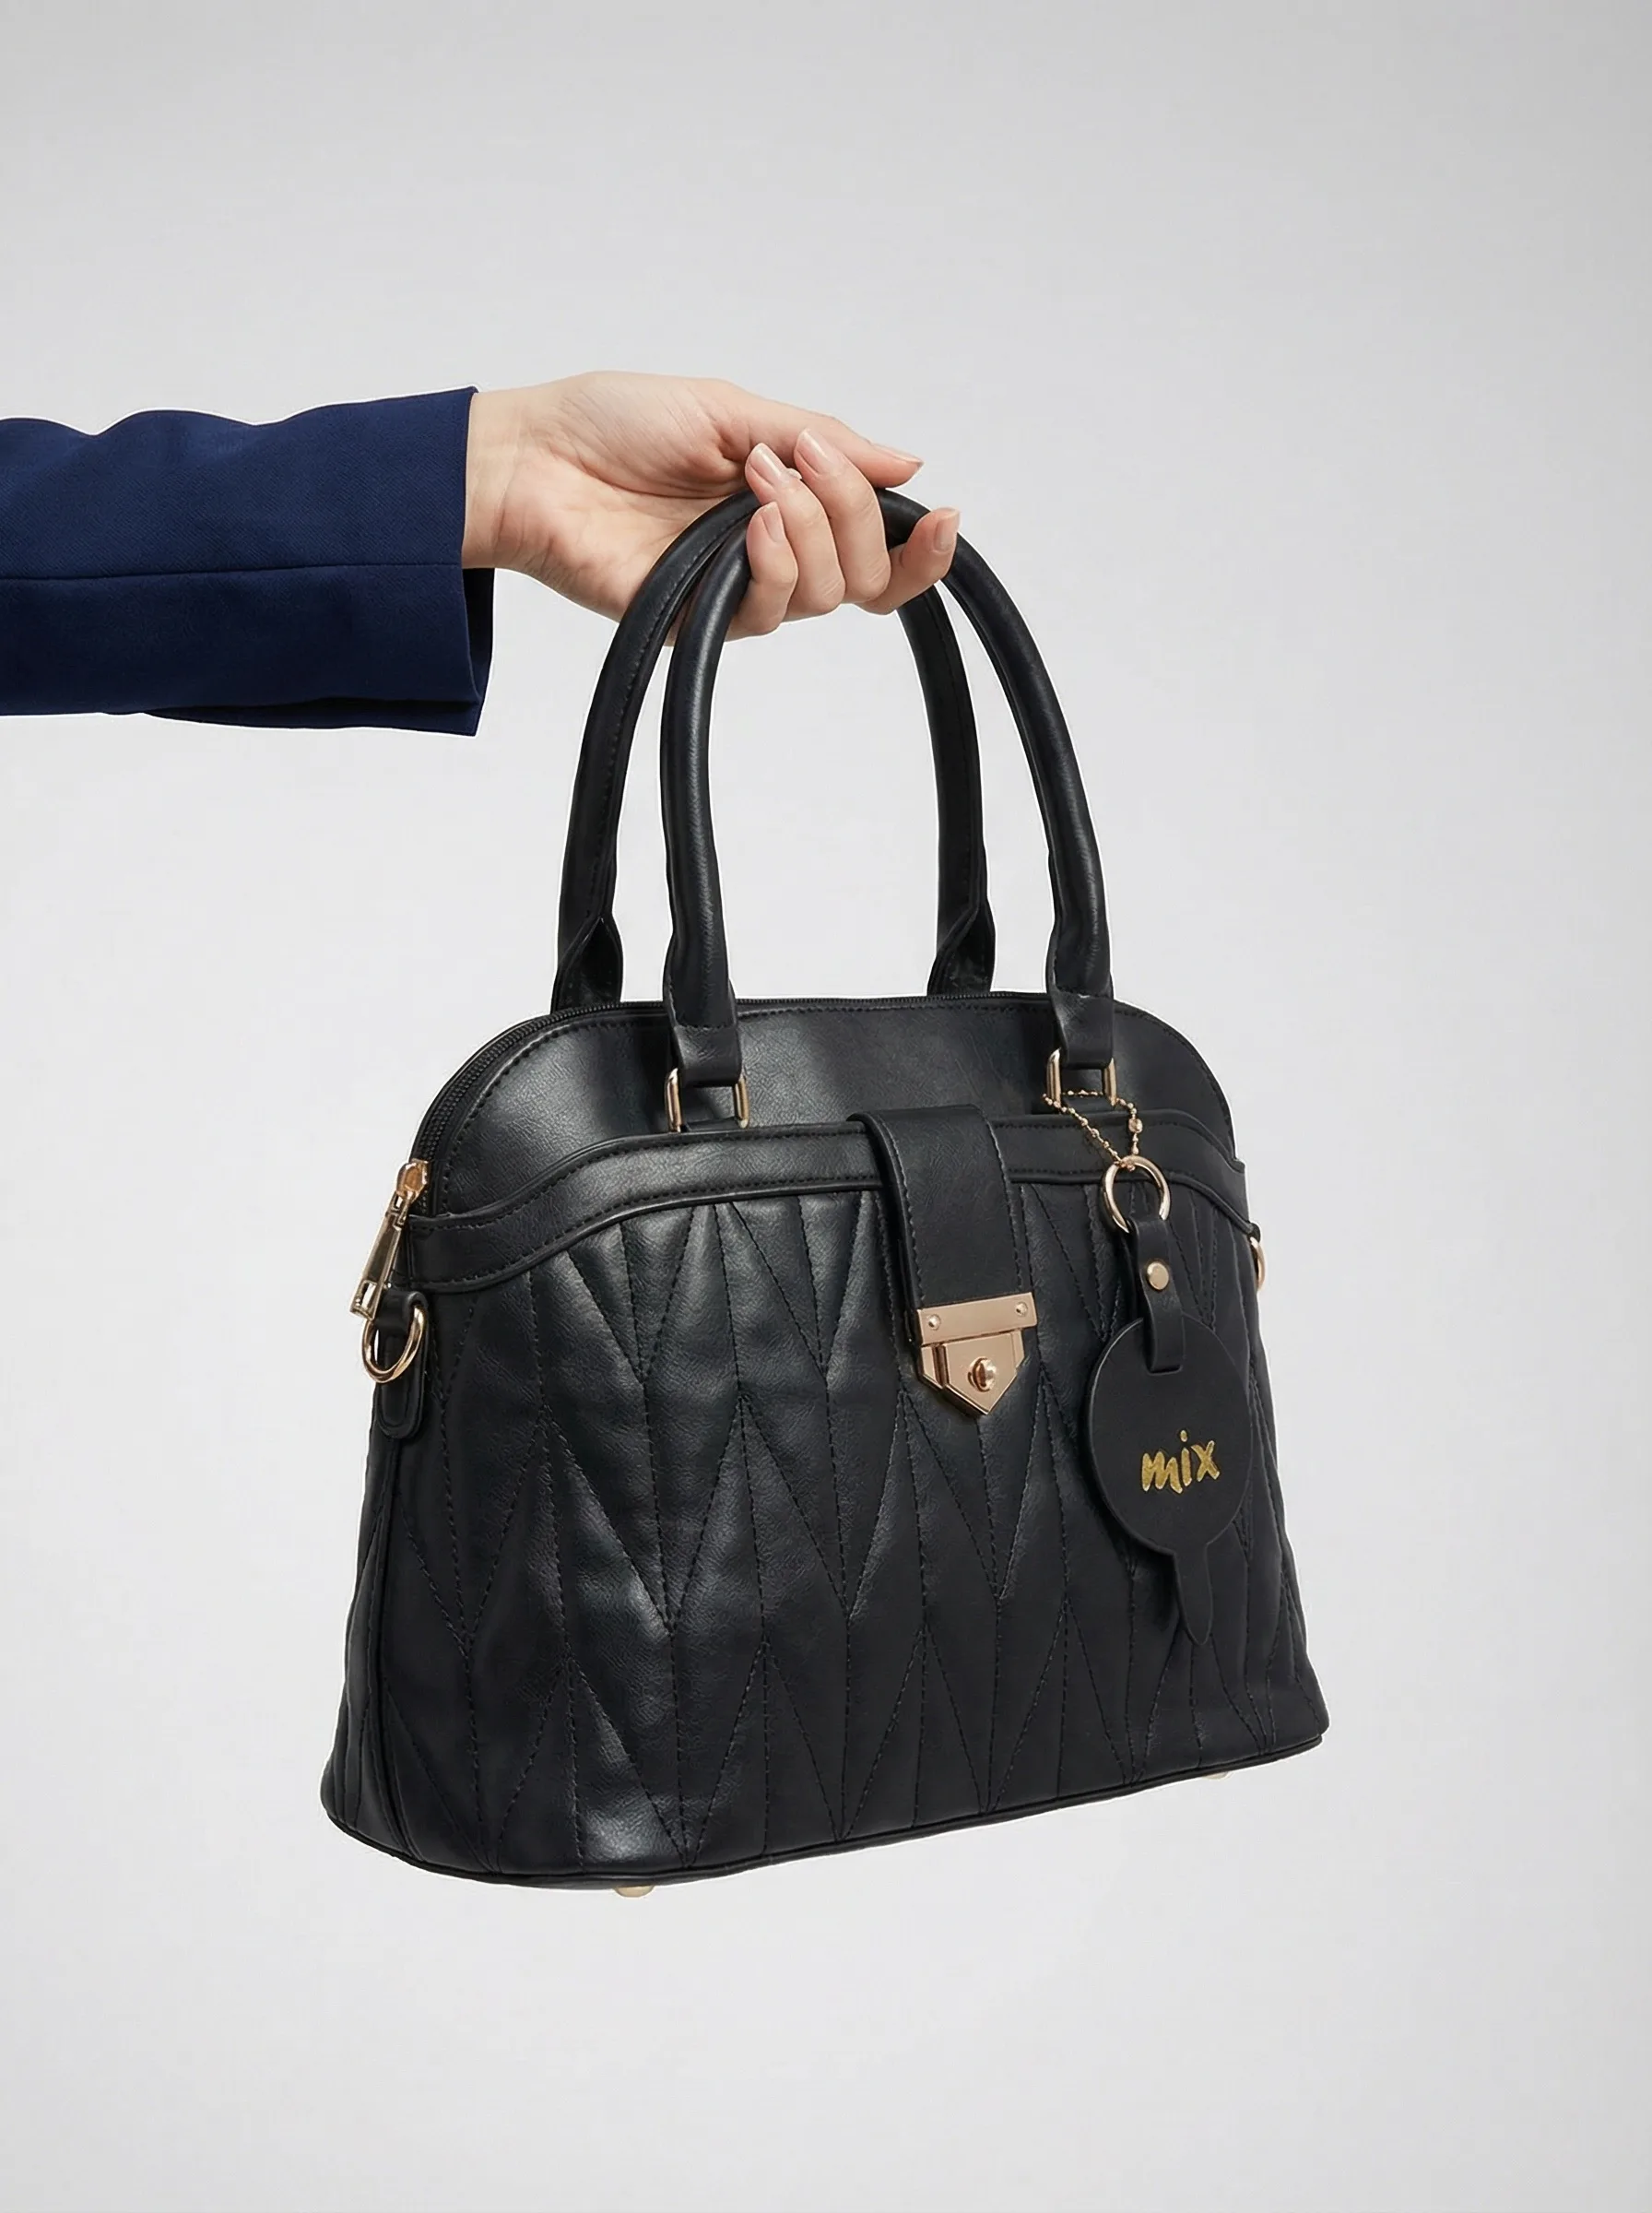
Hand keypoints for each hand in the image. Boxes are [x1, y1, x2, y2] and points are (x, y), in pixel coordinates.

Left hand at [461, 373, 957, 637]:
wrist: (533, 459)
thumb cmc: (613, 425)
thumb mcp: (732, 408)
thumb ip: (819, 438)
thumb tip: (905, 461)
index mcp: (786, 504)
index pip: (874, 548)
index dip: (919, 548)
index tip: (942, 515)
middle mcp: (770, 555)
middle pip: (865, 575)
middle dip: (853, 512)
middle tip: (801, 461)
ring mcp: (735, 591)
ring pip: (826, 594)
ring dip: (812, 528)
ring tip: (757, 480)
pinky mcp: (698, 621)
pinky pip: (770, 612)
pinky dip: (776, 563)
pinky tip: (751, 522)